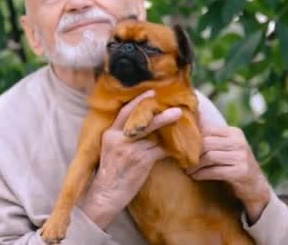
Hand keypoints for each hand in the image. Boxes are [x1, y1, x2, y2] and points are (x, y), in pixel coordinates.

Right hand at [78, 90, 181, 228]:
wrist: (105, 195)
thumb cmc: (110, 173)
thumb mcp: (110, 150)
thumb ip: (123, 137)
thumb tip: (145, 127)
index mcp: (110, 134)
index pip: (125, 112)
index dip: (139, 101)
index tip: (151, 92)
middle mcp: (119, 139)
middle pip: (143, 121)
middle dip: (160, 114)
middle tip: (177, 109)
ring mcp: (130, 149)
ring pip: (155, 136)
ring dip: (169, 132)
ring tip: (181, 127)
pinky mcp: (141, 160)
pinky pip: (160, 151)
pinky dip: (169, 150)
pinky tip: (177, 150)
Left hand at [186, 94, 271, 223]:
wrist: (256, 185)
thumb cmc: (235, 164)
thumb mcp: (227, 148)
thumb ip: (212, 139)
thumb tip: (187, 126)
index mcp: (234, 132)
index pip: (207, 131)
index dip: (192, 140)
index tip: (180, 147)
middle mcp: (239, 142)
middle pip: (207, 143)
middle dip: (191, 153)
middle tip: (181, 160)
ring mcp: (242, 157)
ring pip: (209, 157)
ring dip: (195, 165)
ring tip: (187, 170)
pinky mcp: (241, 172)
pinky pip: (215, 171)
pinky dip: (202, 174)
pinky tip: (195, 176)